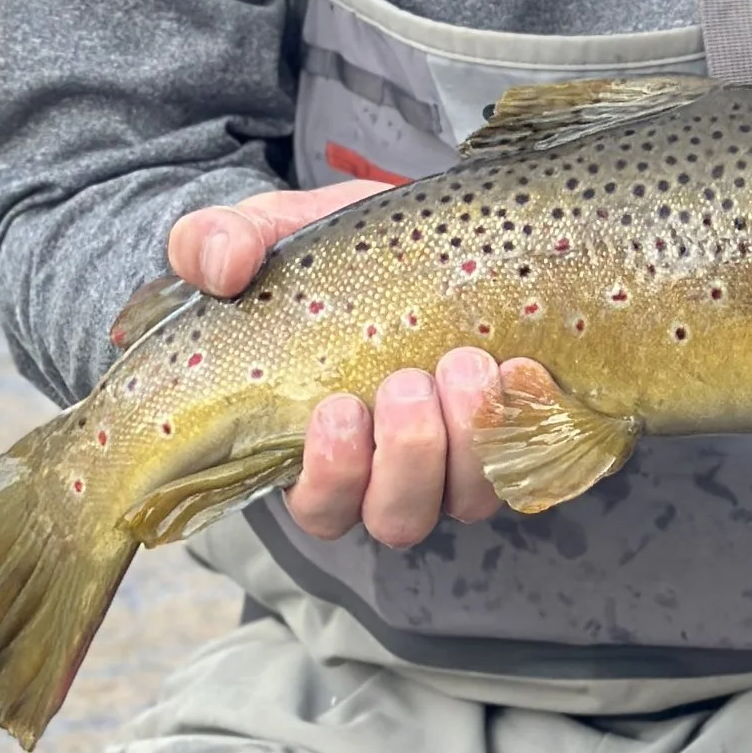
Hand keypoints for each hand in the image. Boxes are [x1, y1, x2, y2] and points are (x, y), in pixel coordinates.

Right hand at [167, 182, 547, 548]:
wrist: (418, 234)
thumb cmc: (328, 256)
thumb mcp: (265, 235)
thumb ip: (215, 243)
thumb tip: (217, 264)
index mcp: (320, 448)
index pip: (321, 507)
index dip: (331, 477)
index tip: (338, 409)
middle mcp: (393, 470)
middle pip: (399, 517)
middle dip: (408, 456)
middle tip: (409, 381)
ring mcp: (462, 457)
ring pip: (471, 499)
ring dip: (470, 439)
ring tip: (467, 363)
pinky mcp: (520, 429)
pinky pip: (536, 455)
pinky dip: (532, 418)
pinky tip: (525, 367)